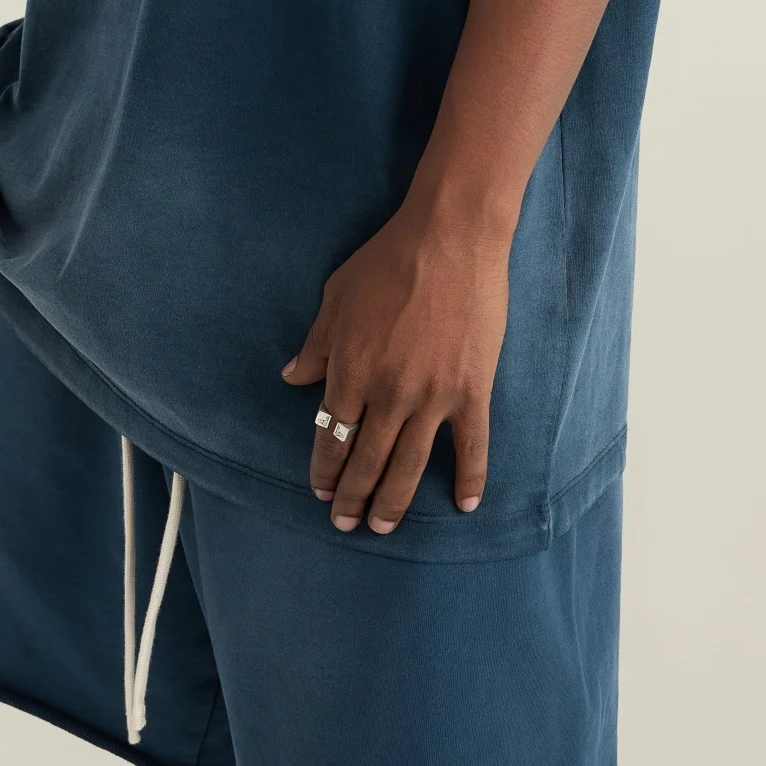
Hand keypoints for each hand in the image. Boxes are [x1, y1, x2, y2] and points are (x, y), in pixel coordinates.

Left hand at [280, 195, 510, 533]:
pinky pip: (472, 447)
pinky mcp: (472, 391)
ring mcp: (433, 397)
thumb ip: (317, 344)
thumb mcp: (336, 296)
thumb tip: (293, 378)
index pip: (331, 437)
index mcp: (351, 372)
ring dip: (393, 503)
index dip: (325, 470)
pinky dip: (469, 479)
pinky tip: (464, 505)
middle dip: (353, 498)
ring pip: (409, 466)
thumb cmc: (388, 260)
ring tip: (384, 528)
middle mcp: (388, 395)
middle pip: (366, 461)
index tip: (322, 491)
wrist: (450, 238)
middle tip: (346, 524)